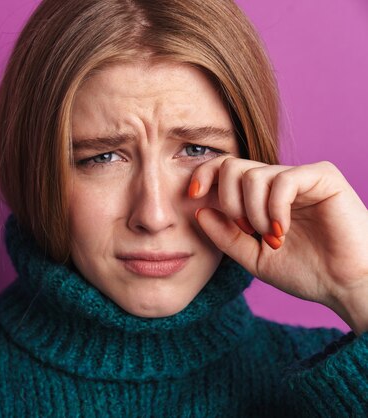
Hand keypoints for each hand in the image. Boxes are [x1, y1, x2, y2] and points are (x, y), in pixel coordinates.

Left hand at [189, 157, 367, 333]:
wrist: (346, 286)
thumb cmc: (306, 272)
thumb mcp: (253, 258)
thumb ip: (225, 236)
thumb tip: (198, 209)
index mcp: (260, 196)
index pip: (224, 169)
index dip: (204, 175)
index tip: (192, 195)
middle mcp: (278, 182)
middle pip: (233, 166)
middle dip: (228, 201)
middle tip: (246, 230)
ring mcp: (301, 177)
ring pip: (254, 175)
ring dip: (253, 212)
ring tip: (272, 238)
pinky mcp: (323, 177)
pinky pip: (283, 180)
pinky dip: (274, 208)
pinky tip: (282, 230)